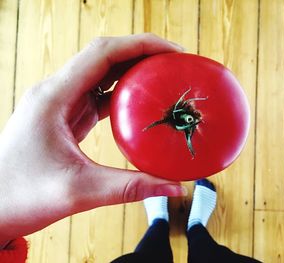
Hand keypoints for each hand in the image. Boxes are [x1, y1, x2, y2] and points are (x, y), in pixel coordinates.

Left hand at [0, 34, 186, 245]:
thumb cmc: (20, 196)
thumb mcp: (80, 191)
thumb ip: (131, 188)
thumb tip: (175, 188)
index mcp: (54, 98)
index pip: (103, 53)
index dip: (141, 46)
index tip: (172, 52)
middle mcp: (56, 92)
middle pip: (105, 57)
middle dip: (142, 54)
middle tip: (176, 65)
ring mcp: (60, 103)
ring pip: (102, 74)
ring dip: (133, 72)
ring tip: (164, 78)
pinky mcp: (66, 116)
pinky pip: (98, 95)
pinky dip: (123, 93)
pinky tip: (142, 102)